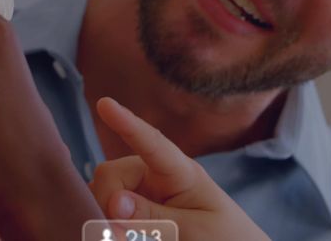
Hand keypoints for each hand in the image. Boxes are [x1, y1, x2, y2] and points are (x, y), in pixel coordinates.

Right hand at [90, 97, 269, 239]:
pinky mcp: (134, 212)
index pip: (152, 143)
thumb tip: (114, 201)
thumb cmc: (226, 237)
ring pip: (104, 193)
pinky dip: (107, 223)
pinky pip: (107, 210)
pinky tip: (116, 236)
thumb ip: (154, 217)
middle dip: (107, 201)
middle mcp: (155, 177)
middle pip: (112, 174)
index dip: (127, 123)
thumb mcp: (195, 230)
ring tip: (125, 238)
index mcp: (180, 172)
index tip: (105, 104)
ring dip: (105, 215)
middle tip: (119, 235)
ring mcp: (143, 194)